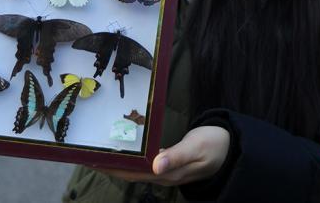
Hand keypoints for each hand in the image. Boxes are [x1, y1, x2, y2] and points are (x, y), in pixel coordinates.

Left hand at [97, 126, 229, 186]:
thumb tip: (155, 166)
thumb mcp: (196, 148)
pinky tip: (125, 149)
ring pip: (137, 169)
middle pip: (130, 173)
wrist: (232, 147)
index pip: (132, 173)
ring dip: (119, 162)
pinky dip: (132, 157)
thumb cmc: (214, 144)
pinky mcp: (170, 163)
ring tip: (99, 151)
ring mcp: (167, 170)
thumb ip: (176, 156)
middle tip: (86, 154)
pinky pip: (145, 163)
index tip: (91, 160)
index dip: (111, 168)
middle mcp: (164, 175)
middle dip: (109, 166)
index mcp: (168, 173)